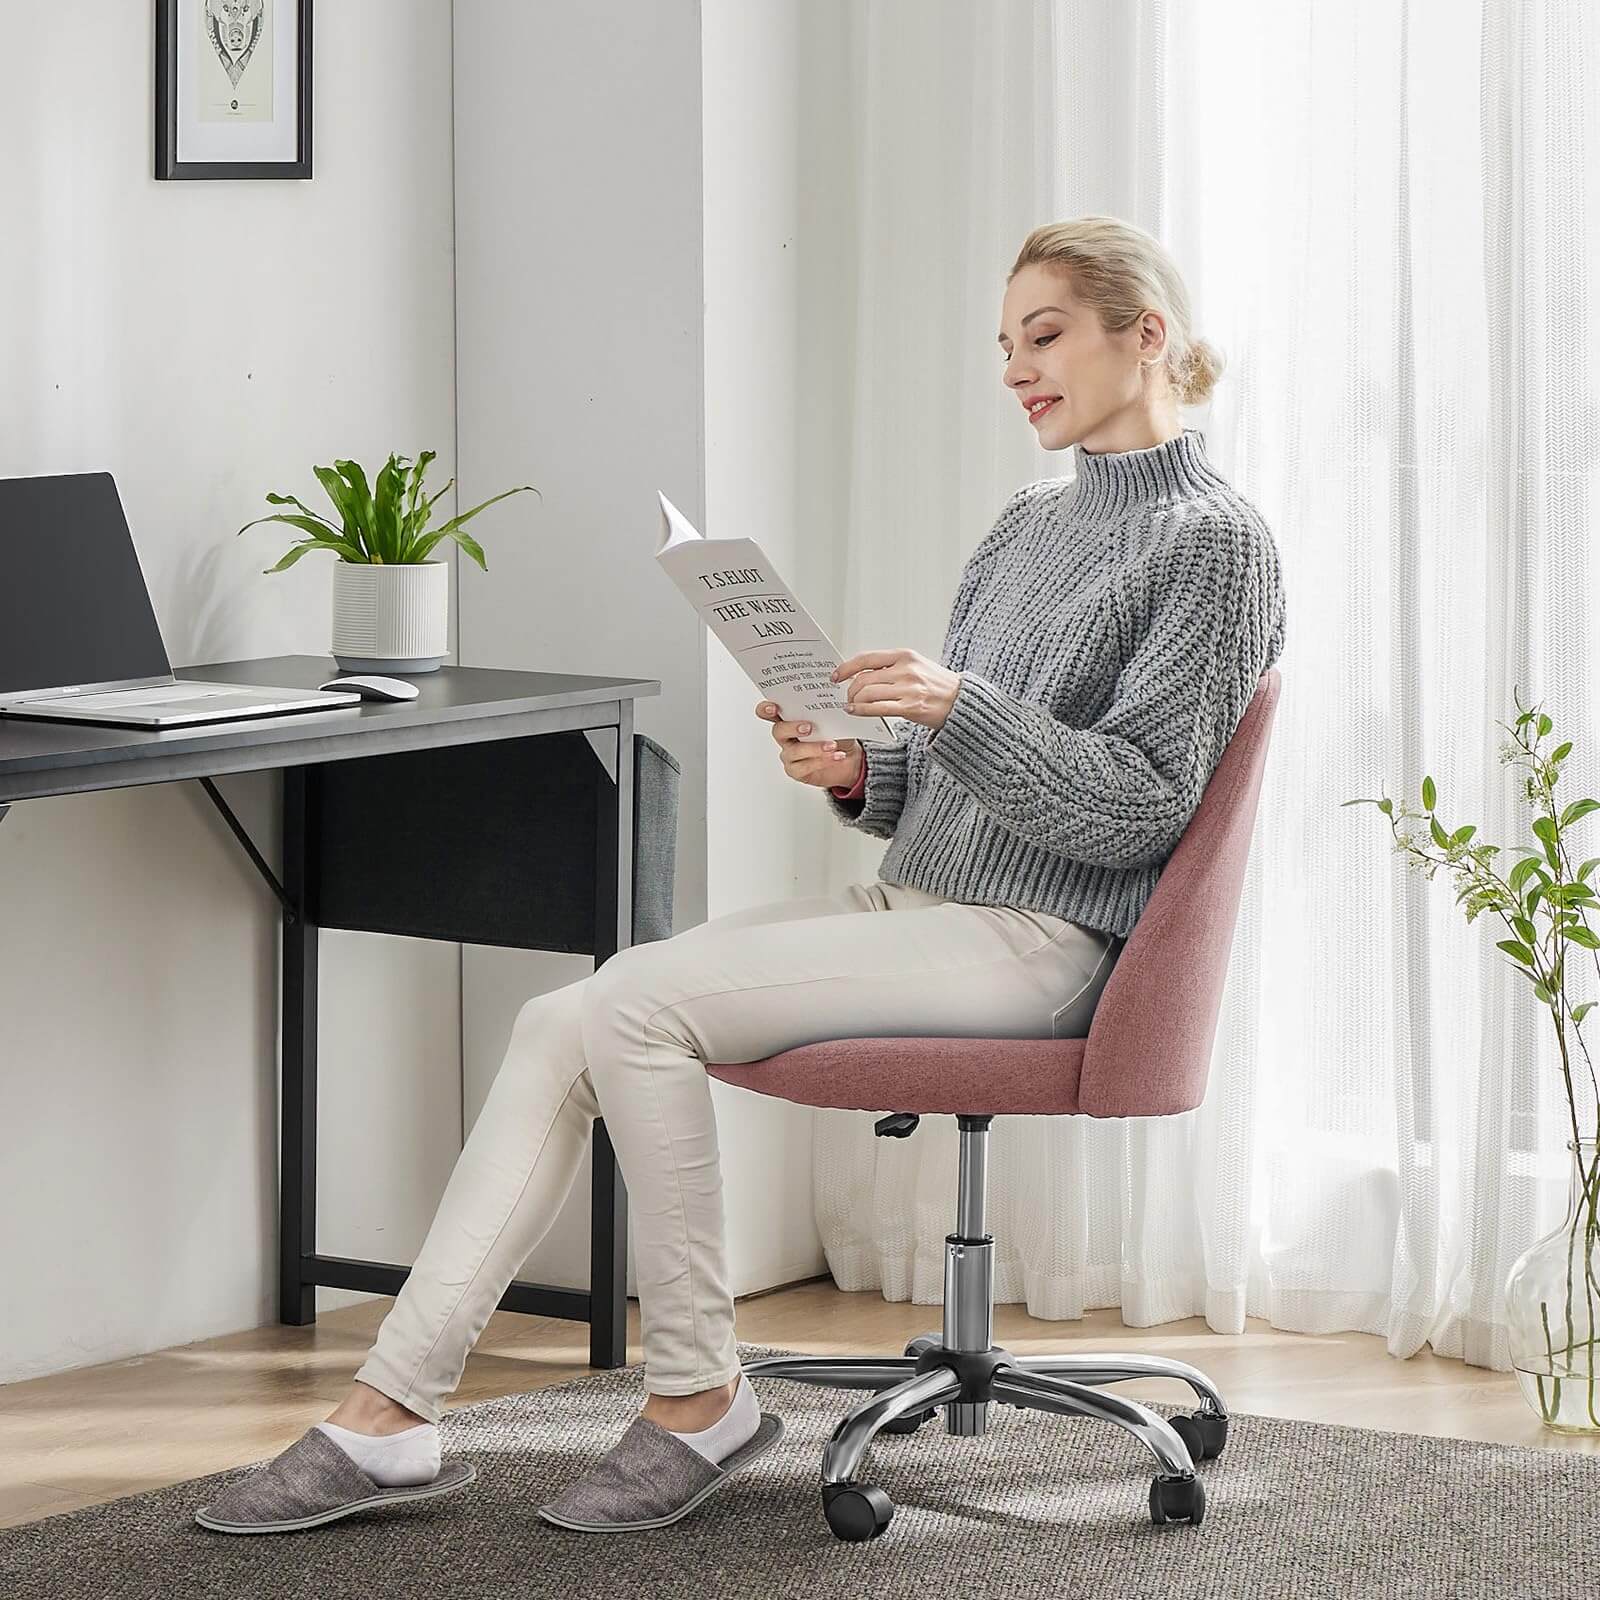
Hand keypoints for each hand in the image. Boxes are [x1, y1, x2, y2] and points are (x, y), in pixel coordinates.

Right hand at [755, 700, 864, 788]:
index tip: (773, 707)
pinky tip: (836, 756)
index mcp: (789, 718)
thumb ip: (826, 707)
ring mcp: (789, 753)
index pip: (769, 711)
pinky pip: (804, 767)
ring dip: (814, 748)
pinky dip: (822, 761)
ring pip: (794, 751)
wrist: (849, 757)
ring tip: (832, 745)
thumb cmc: (837, 733)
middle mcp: (786, 736)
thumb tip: (830, 695)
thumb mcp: (833, 717)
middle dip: (792, 728)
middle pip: (778, 731)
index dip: (766, 709)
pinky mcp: (796, 770)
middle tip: (809, 727)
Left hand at [831, 647, 960, 729]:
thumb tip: (863, 673)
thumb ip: (891, 667)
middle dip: (850, 689)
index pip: (867, 658)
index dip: (846, 667)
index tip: (836, 675)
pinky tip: (856, 711)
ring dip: (854, 701)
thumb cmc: (938, 685)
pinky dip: (861, 710)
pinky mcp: (910, 707)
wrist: (961, 701)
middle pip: (864, 678)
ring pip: (867, 693)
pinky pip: (877, 708)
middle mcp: (905, 670)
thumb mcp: (916, 665)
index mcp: (905, 655)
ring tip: (851, 705)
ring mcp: (908, 689)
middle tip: (847, 695)